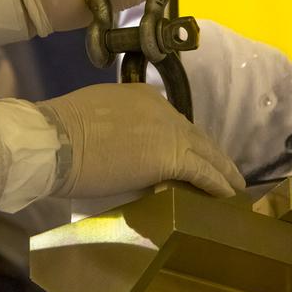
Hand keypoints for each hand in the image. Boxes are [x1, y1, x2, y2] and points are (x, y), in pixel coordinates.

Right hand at [38, 84, 244, 197]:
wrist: (57, 140)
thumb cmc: (62, 132)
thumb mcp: (94, 118)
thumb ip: (116, 128)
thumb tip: (122, 148)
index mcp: (141, 96)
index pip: (171, 121)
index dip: (184, 139)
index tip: (191, 152)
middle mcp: (161, 108)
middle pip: (193, 134)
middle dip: (209, 153)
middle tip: (224, 170)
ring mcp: (169, 131)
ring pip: (205, 152)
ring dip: (221, 169)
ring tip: (233, 184)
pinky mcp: (172, 158)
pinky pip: (203, 172)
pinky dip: (218, 184)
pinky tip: (228, 195)